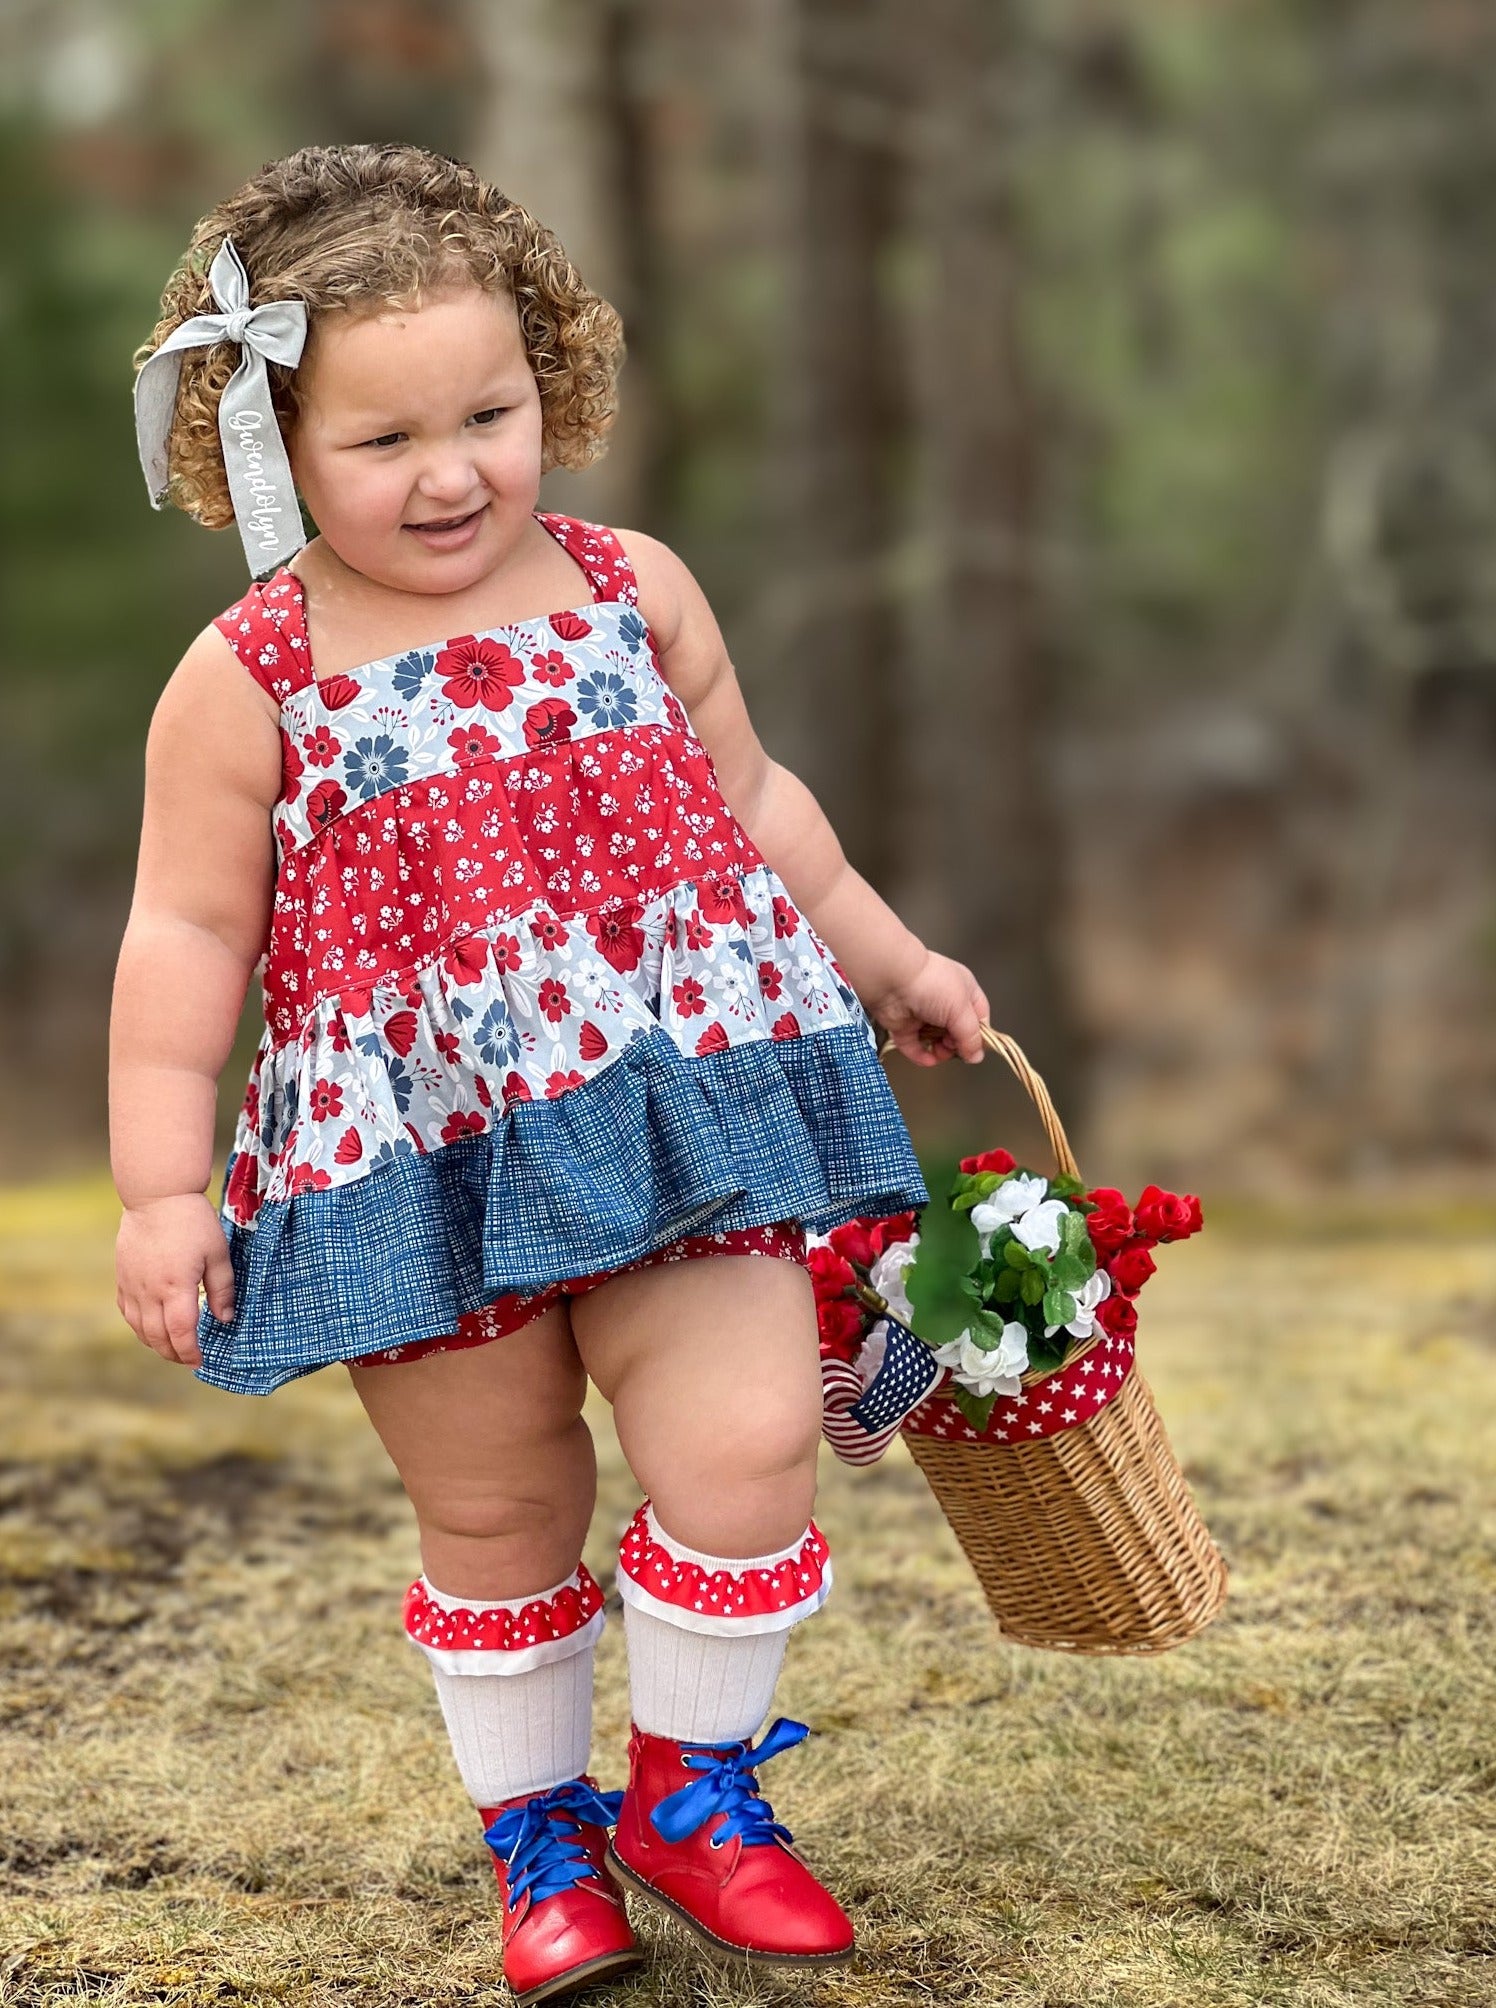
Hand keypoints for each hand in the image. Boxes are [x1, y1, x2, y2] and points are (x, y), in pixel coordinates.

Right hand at [115, 1193, 234, 1366]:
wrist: (156, 1196)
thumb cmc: (192, 1221)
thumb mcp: (218, 1253)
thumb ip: (222, 1289)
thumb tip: (226, 1319)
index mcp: (175, 1288)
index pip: (180, 1333)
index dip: (190, 1352)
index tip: (199, 1361)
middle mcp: (149, 1292)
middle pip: (157, 1337)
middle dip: (173, 1353)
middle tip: (189, 1358)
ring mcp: (131, 1285)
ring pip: (139, 1328)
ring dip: (155, 1343)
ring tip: (172, 1347)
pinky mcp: (122, 1277)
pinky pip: (127, 1312)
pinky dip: (139, 1326)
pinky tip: (151, 1326)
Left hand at [870, 950, 990, 1067]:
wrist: (892, 980)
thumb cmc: (931, 984)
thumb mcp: (961, 1010)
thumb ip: (971, 1036)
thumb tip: (976, 1056)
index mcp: (964, 991)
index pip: (978, 1017)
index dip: (979, 1035)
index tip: (976, 1049)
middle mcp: (944, 1002)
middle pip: (957, 1032)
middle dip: (957, 1044)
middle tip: (953, 1045)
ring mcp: (923, 1015)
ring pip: (936, 1041)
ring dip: (940, 1051)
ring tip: (940, 1050)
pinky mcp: (904, 1026)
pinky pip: (914, 1046)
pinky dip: (920, 1056)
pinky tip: (928, 1059)